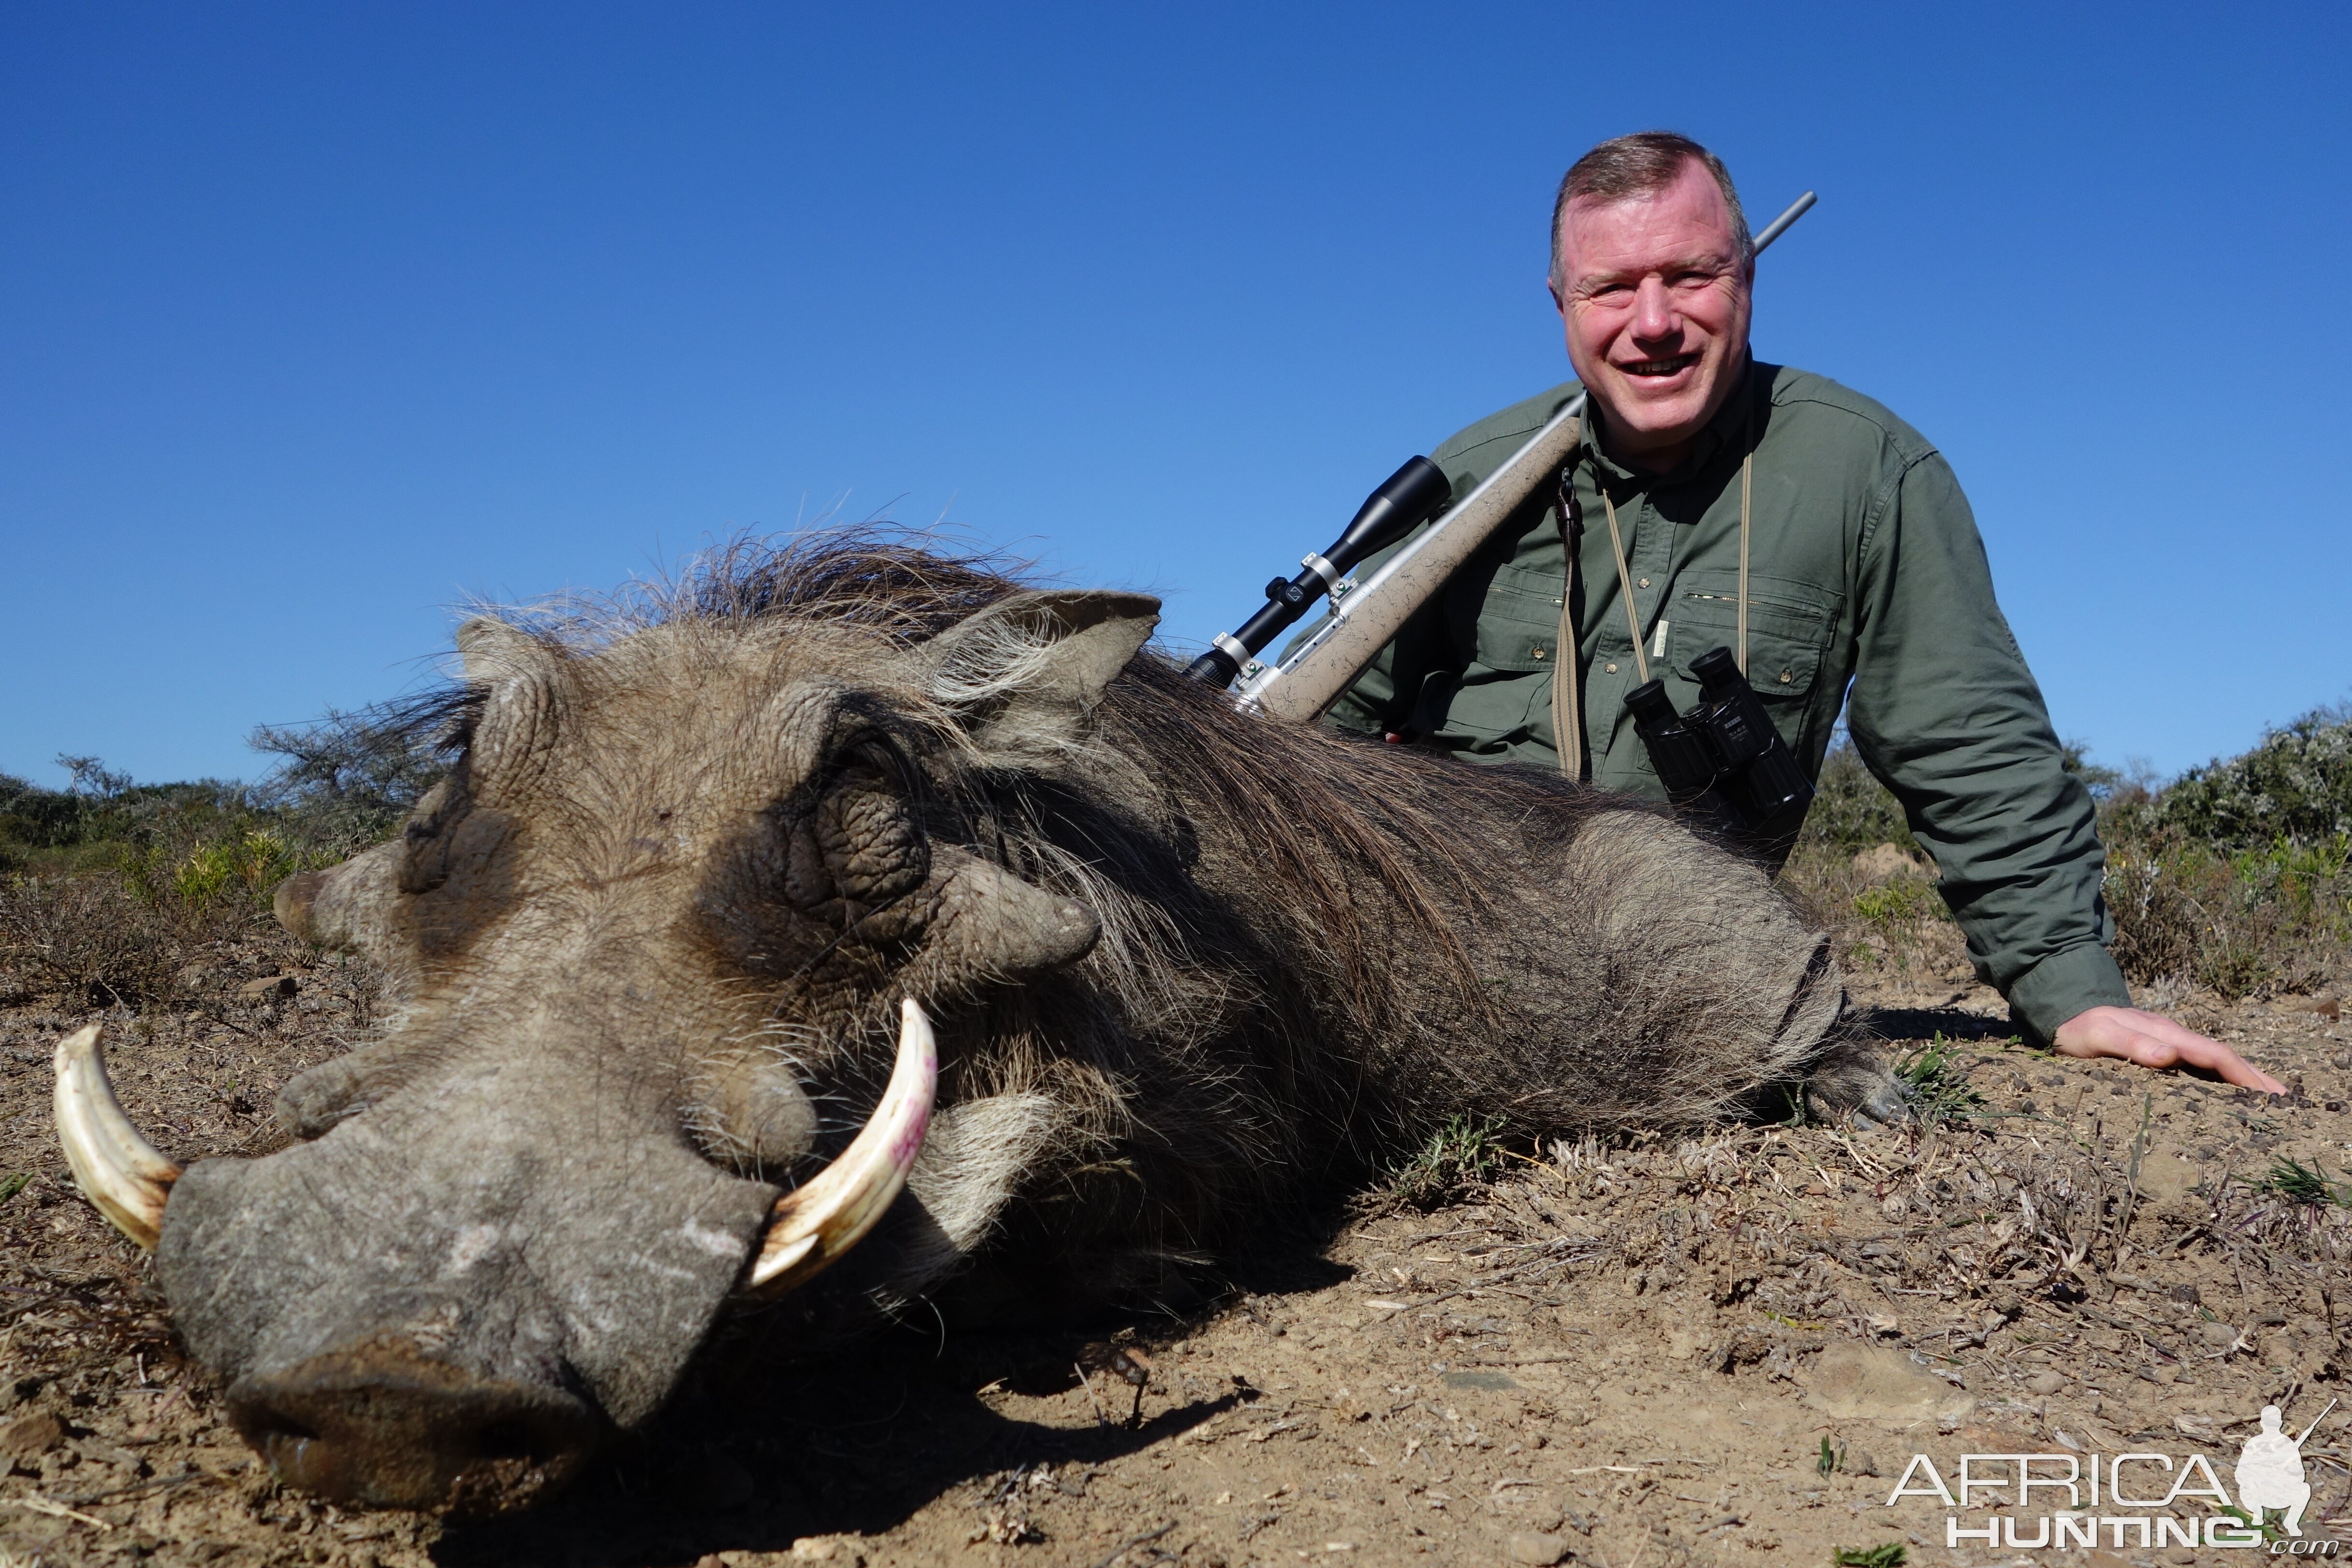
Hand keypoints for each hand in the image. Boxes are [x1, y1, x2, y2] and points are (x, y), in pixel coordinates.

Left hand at [2051, 1005, 2285, 1093]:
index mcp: (2165, 1033)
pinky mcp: (2161, 1049)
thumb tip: (2170, 1055)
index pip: (2213, 1054)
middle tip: (2284, 1100)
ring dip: (2242, 1076)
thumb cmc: (2080, 1028)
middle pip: (2222, 1056)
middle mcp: (2173, 1036)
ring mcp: (2169, 1042)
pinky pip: (2198, 1064)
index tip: (2267, 1093)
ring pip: (2213, 1060)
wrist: (2064, 1012)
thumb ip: (2131, 1044)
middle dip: (2253, 1076)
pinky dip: (2220, 1076)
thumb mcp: (2099, 1036)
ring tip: (2267, 1097)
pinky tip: (2227, 1090)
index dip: (2242, 1073)